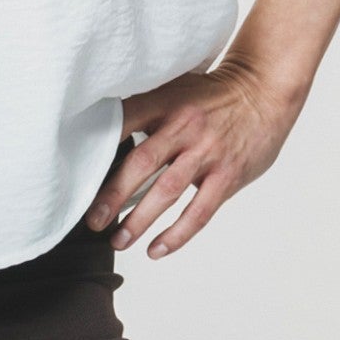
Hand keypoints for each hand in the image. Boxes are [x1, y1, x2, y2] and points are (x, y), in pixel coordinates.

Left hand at [87, 61, 304, 260]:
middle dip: (112, 196)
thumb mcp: (175, 89)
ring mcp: (207, 152)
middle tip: (92, 221)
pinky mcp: (227, 175)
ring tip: (118, 241)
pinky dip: (176, 234)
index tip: (76, 173)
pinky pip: (199, 211)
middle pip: (140, 163)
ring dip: (139, 220)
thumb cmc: (212, 95)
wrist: (264, 91)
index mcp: (165, 102)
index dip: (97, 147)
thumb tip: (103, 134)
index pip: (123, 123)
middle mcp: (183, 126)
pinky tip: (156, 249)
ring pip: (166, 192)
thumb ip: (146, 110)